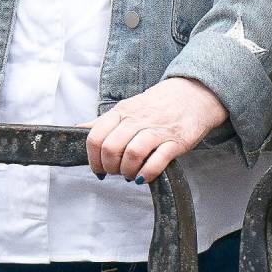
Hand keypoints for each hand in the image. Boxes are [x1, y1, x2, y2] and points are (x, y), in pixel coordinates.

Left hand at [85, 78, 228, 182]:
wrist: (195, 94)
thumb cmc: (158, 105)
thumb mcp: (127, 108)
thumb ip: (103, 121)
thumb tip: (77, 129)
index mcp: (122, 112)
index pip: (95, 137)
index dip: (93, 159)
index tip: (99, 169)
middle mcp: (137, 120)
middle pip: (111, 148)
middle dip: (110, 167)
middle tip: (117, 172)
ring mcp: (157, 130)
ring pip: (132, 154)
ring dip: (127, 171)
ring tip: (131, 175)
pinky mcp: (176, 141)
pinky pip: (158, 160)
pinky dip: (147, 173)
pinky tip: (145, 177)